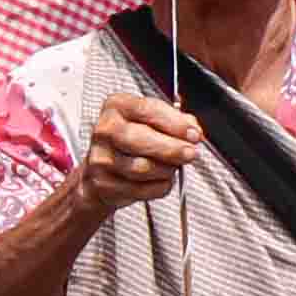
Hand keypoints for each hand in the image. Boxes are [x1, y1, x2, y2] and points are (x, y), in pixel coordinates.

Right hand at [71, 92, 202, 213]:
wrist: (103, 168)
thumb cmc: (133, 140)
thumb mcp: (153, 120)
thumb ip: (176, 120)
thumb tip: (193, 130)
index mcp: (117, 106)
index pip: (146, 110)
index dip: (174, 123)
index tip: (193, 134)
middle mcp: (105, 130)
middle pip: (139, 140)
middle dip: (171, 148)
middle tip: (190, 153)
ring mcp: (101, 158)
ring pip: (142, 167)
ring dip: (166, 169)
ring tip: (173, 167)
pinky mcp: (104, 184)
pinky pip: (141, 189)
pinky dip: (159, 186)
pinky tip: (159, 179)